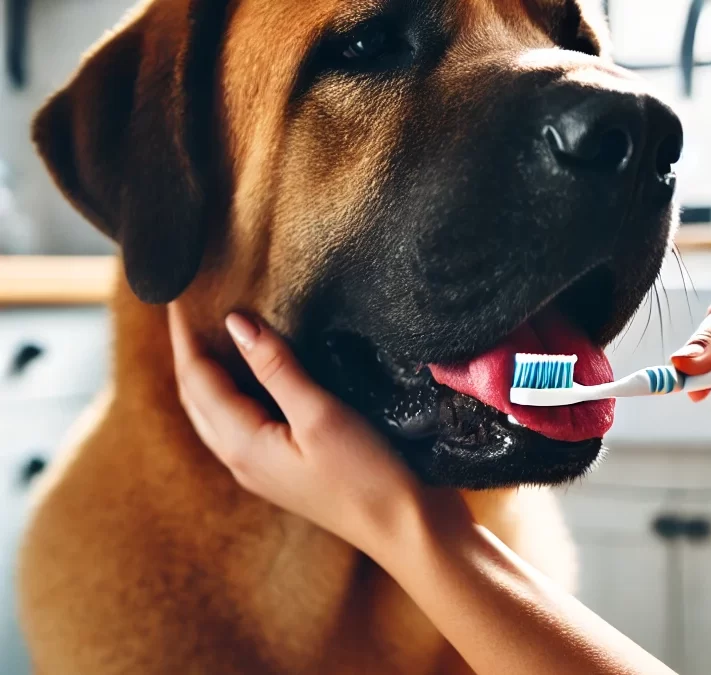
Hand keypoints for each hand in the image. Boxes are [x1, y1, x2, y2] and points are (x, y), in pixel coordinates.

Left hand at [168, 304, 443, 561]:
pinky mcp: (285, 470)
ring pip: (216, 413)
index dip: (184, 335)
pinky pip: (241, 423)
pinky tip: (254, 377)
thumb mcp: (321, 414)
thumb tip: (236, 324)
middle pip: (197, 397)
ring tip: (214, 335)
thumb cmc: (368, 475)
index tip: (176, 295)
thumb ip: (277, 368)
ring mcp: (261, 468)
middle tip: (190, 309)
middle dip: (189, 352)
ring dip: (208, 373)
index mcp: (241, 444)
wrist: (406, 529)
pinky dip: (234, 391)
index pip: (196, 378)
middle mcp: (241, 459)